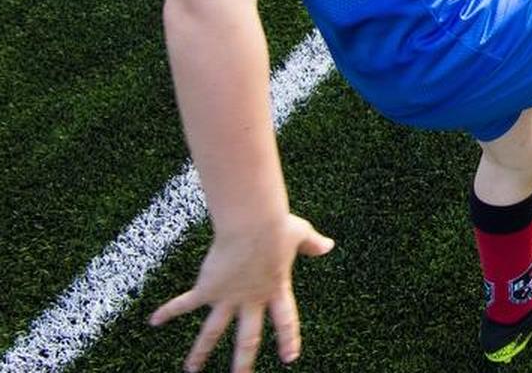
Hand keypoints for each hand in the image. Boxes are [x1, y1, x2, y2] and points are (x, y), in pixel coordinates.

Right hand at [150, 214, 333, 372]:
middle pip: (247, 338)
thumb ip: (312, 244)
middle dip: (243, 362)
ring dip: (200, 352)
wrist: (252, 224)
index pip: (285, 321)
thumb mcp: (299, 234)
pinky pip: (184, 304)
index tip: (290, 358)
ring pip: (212, 332)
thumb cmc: (276, 225)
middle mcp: (251, 299)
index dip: (288, 339)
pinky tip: (153, 321)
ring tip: (191, 371)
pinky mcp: (207, 288)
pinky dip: (168, 312)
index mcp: (276, 289)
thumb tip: (328, 245)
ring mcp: (228, 297)